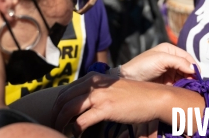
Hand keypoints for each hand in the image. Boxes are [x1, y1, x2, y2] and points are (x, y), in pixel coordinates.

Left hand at [52, 73, 167, 134]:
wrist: (154, 97)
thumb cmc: (135, 96)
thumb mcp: (113, 89)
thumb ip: (98, 92)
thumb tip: (86, 104)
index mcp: (94, 78)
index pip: (67, 90)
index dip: (58, 104)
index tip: (56, 115)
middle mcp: (94, 84)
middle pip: (63, 99)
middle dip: (55, 114)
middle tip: (55, 125)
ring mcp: (99, 96)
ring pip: (68, 109)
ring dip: (61, 122)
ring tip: (60, 130)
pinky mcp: (105, 108)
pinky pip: (81, 121)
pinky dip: (75, 130)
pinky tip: (76, 135)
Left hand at [121, 43, 196, 84]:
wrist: (129, 79)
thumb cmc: (143, 65)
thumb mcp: (161, 59)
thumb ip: (178, 62)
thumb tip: (194, 69)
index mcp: (170, 50)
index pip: (187, 57)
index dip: (194, 66)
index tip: (198, 76)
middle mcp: (171, 59)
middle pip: (187, 67)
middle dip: (192, 75)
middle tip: (195, 84)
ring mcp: (169, 71)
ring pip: (185, 76)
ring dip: (188, 82)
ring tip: (190, 88)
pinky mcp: (167, 82)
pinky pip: (179, 84)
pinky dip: (183, 87)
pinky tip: (185, 91)